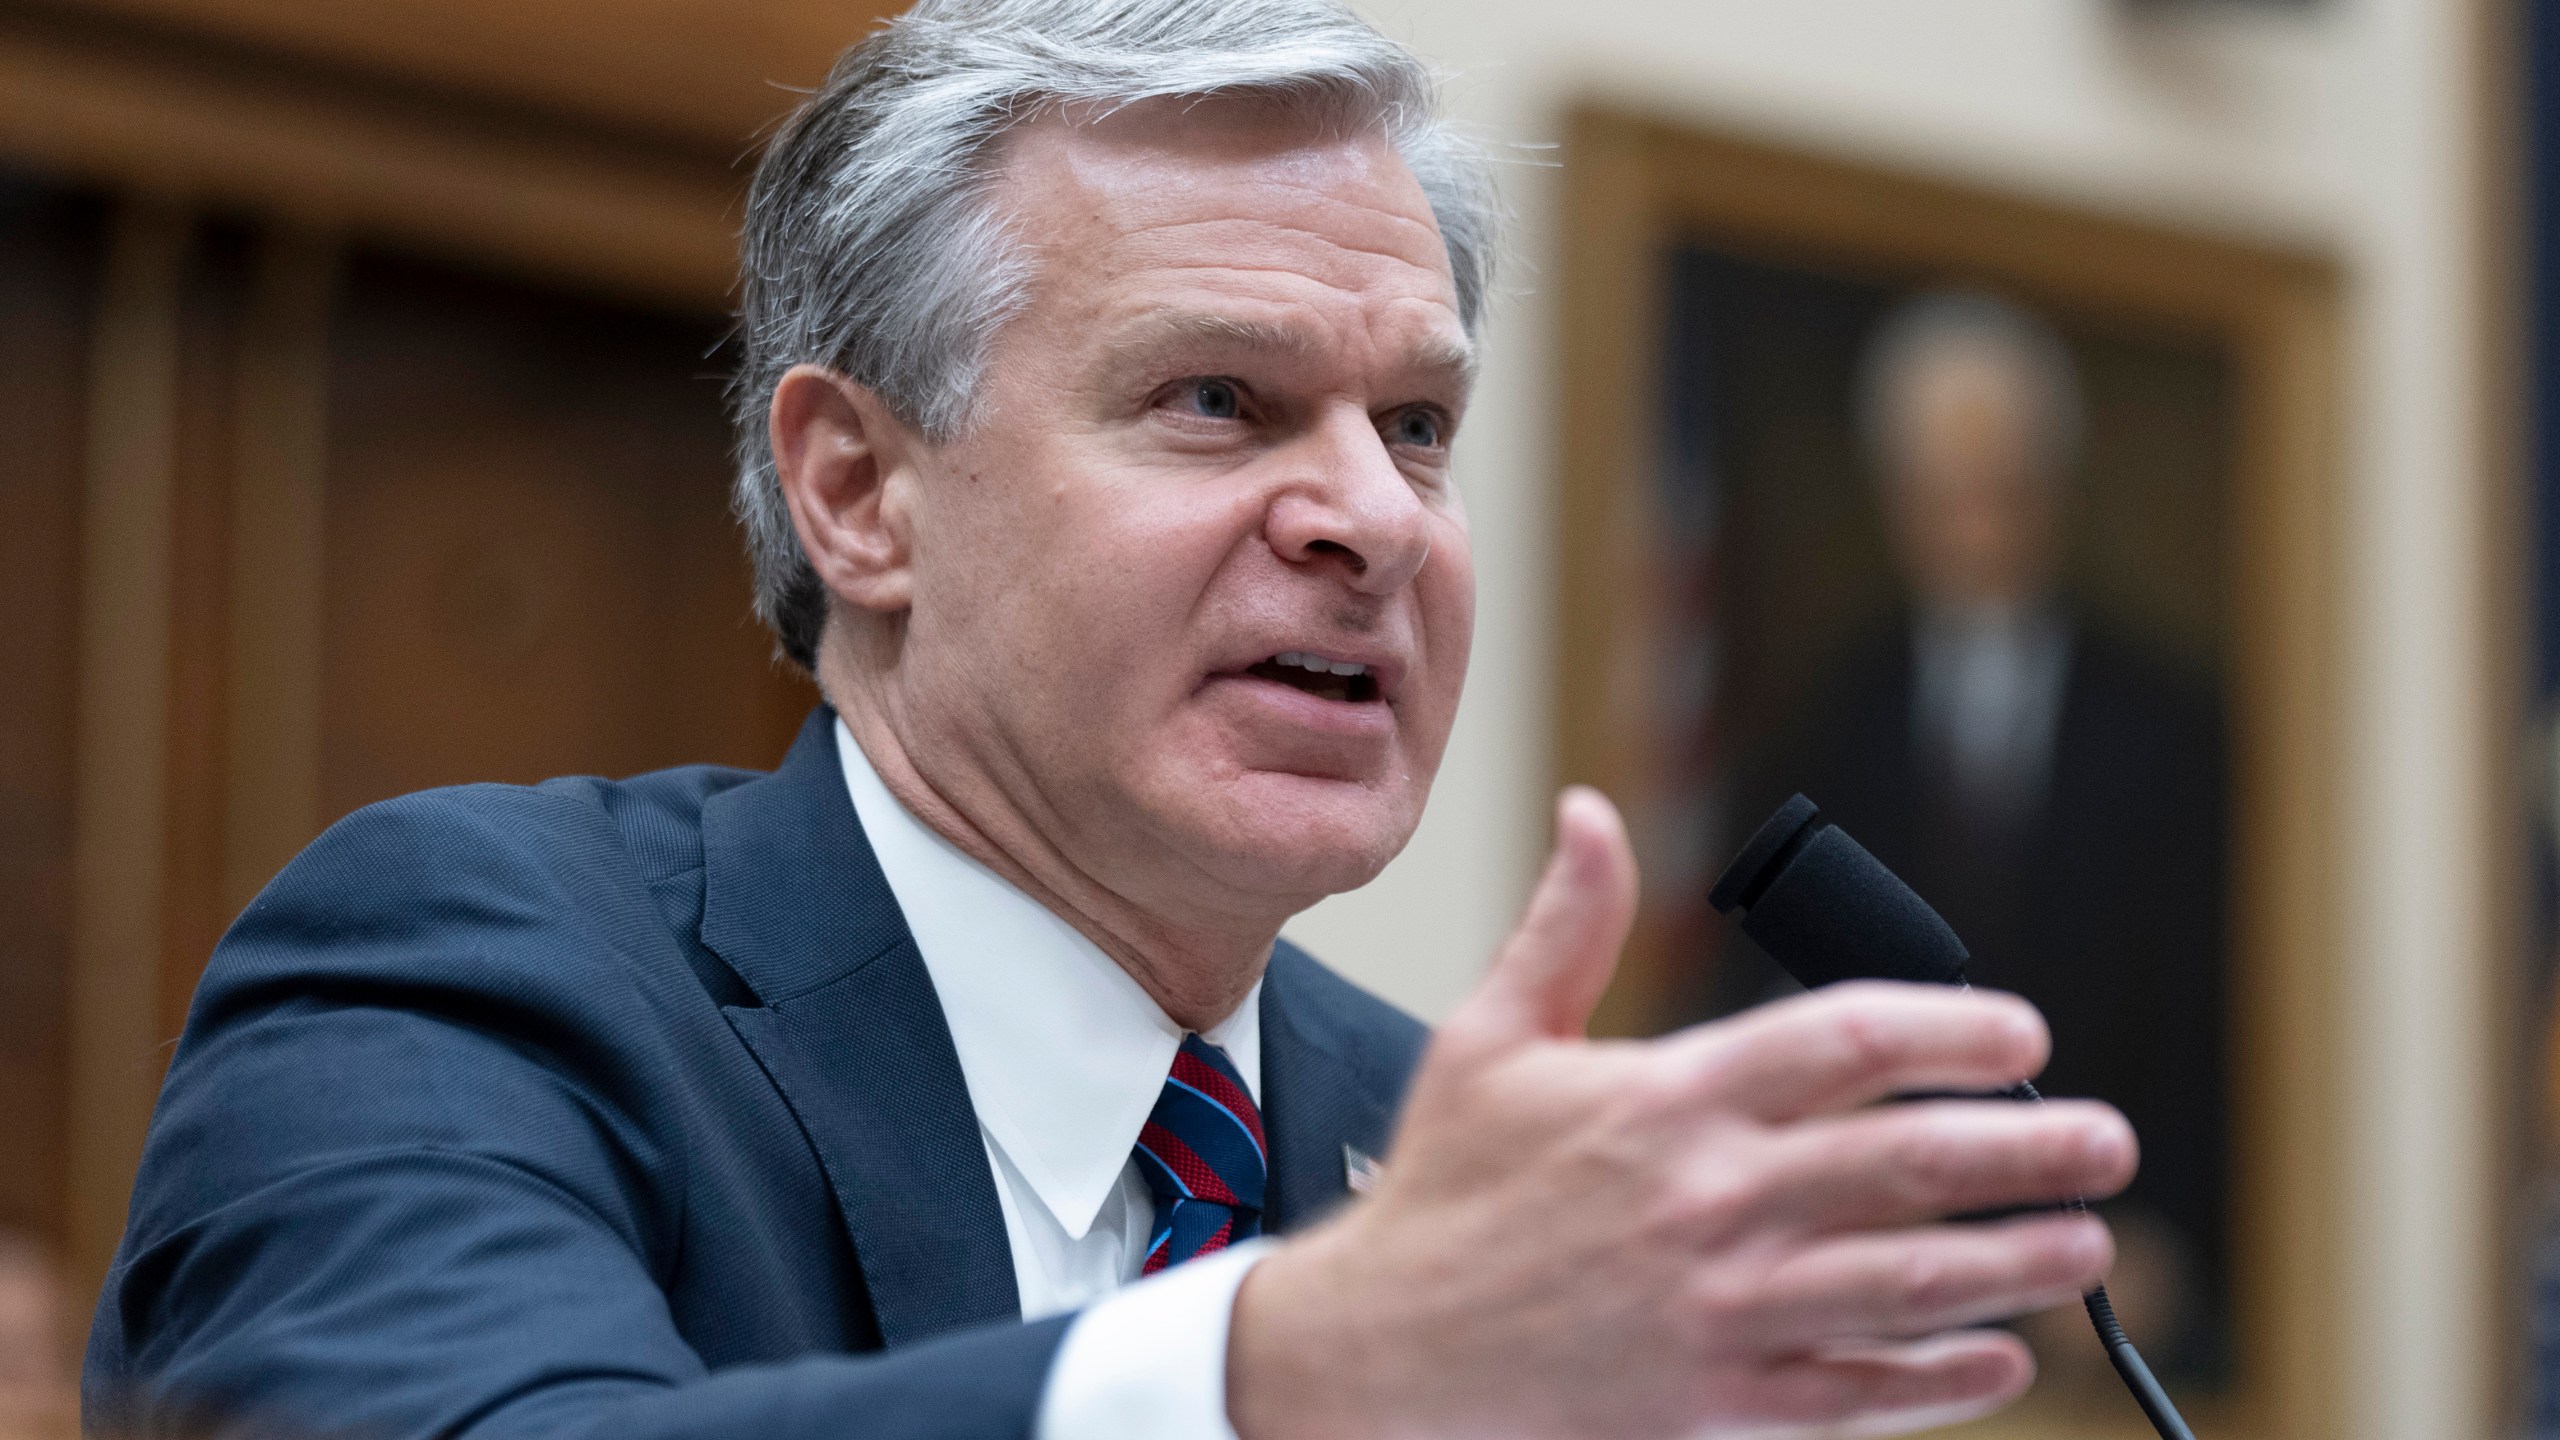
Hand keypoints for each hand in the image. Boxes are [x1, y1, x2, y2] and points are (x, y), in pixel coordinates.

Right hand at [1228, 787, 2135, 1439]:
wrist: (1385, 1346)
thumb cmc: (1444, 1188)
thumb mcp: (1491, 1038)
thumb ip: (1566, 925)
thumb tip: (1593, 813)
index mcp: (1664, 1099)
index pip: (1843, 1042)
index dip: (1951, 1028)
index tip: (2021, 1033)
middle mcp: (1706, 1200)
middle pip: (1906, 1163)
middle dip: (2028, 1148)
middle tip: (2105, 1140)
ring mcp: (1717, 1307)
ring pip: (1906, 1283)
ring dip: (2014, 1263)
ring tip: (2088, 1244)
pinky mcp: (1714, 1398)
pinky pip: (1854, 1392)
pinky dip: (1939, 1381)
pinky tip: (2001, 1361)